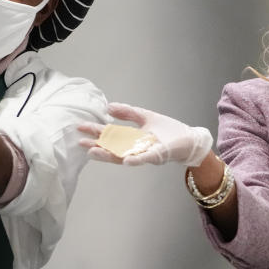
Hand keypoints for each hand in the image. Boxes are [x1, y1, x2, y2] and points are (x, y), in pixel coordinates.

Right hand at [78, 102, 212, 166]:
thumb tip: (108, 107)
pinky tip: (126, 160)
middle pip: (112, 148)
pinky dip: (136, 160)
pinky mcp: (157, 156)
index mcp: (131, 139)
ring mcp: (144, 154)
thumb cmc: (168, 131)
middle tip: (81, 143)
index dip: (95, 132)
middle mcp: (134, 149)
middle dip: (96, 146)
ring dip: (109, 155)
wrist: (189, 140)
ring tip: (94, 152)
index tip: (80, 128)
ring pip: (123, 156)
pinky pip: (145, 159)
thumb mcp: (145, 117)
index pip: (109, 136)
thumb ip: (128, 112)